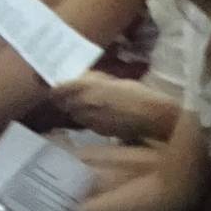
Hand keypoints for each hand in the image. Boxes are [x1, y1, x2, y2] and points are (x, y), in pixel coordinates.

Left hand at [54, 73, 173, 141]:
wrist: (153, 116)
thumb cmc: (137, 93)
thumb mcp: (113, 80)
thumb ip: (93, 80)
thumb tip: (81, 79)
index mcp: (84, 89)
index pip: (57, 90)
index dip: (58, 89)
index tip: (62, 86)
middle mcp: (81, 106)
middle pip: (63, 104)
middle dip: (67, 100)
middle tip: (77, 95)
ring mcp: (89, 121)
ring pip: (75, 115)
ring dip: (79, 110)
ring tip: (92, 105)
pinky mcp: (99, 131)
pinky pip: (88, 123)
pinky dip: (92, 119)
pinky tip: (105, 116)